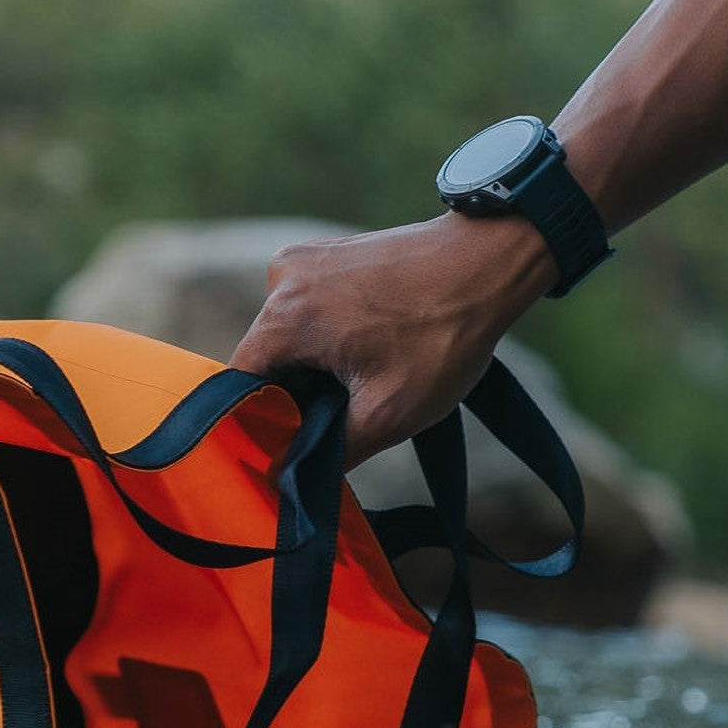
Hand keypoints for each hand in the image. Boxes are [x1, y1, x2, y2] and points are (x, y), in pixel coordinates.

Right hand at [230, 214, 553, 464]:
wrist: (487, 263)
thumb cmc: (443, 336)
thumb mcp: (388, 414)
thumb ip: (329, 452)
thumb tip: (288, 476)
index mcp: (283, 318)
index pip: (241, 387)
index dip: (263, 421)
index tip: (300, 440)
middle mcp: (281, 279)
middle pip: (265, 359)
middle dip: (299, 390)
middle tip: (351, 408)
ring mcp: (304, 258)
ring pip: (289, 334)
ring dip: (318, 362)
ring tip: (371, 370)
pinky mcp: (325, 251)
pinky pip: (309, 306)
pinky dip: (330, 331)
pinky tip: (374, 341)